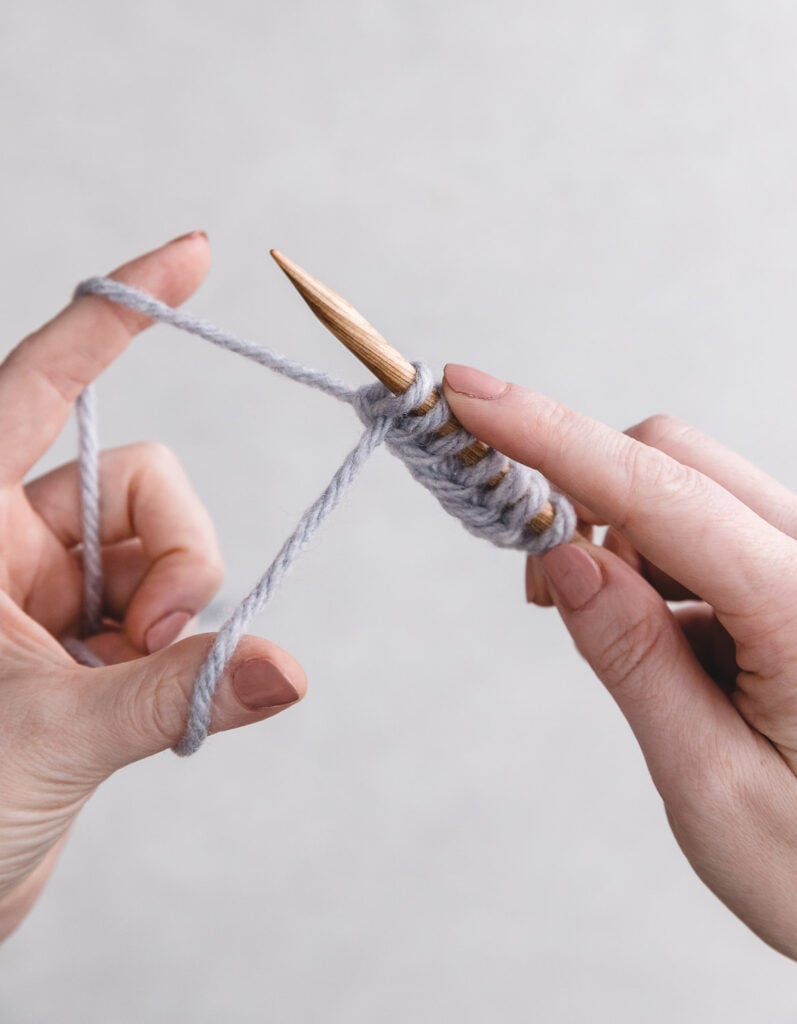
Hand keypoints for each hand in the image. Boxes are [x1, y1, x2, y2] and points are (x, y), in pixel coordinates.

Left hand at [0, 233, 305, 941]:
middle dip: (174, 557)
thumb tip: (289, 668)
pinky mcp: (86, 639)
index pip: (39, 382)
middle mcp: (8, 541)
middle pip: (141, 481)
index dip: (117, 315)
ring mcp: (51, 590)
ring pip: (164, 546)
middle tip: (149, 640)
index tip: (192, 254)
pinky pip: (171, 606)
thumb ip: (171, 692)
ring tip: (135, 684)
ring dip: (178, 608)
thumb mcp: (47, 735)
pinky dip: (184, 645)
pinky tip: (152, 701)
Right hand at [443, 363, 796, 968]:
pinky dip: (662, 565)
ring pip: (692, 491)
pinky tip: (673, 646)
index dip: (550, 435)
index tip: (468, 394)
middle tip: (536, 590)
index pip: (658, 490)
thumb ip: (633, 660)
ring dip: (623, 541)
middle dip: (582, 497)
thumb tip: (561, 556)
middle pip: (676, 461)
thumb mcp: (713, 787)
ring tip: (628, 650)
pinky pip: (716, 529)